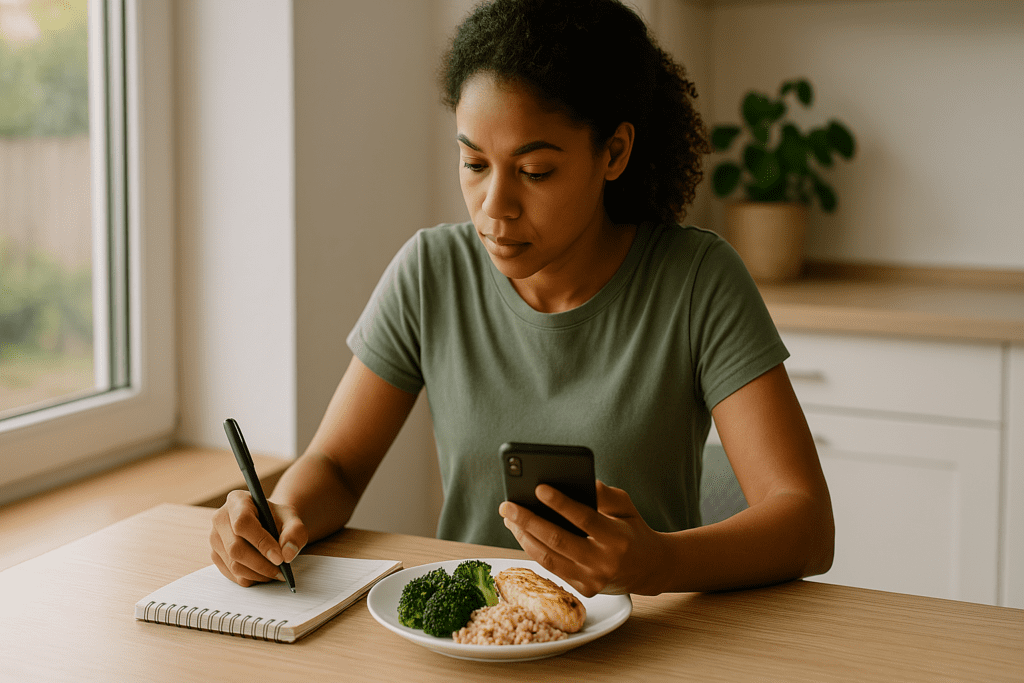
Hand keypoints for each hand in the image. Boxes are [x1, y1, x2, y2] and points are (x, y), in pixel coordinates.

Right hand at [210, 489, 308, 586]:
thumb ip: (295, 532)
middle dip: (261, 564)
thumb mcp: (292, 519)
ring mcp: (214, 538)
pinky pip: (231, 574)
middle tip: (282, 571)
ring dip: (258, 574)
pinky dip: (251, 578)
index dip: (261, 542)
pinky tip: (264, 573)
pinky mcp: (215, 555)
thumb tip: (286, 555)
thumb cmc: (277, 519)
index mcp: (237, 500)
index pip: (243, 523)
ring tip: (276, 572)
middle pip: (235, 548)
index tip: (279, 558)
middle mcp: (220, 518)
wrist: (268, 524)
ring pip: (233, 564)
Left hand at [498, 481, 665, 596]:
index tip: (538, 488)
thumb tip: (580, 482)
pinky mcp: (584, 590)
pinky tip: (521, 533)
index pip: (585, 519)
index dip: (560, 503)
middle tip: (508, 505)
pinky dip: (533, 549)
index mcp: (618, 538)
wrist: (650, 569)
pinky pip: (551, 568)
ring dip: (524, 536)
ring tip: (509, 518)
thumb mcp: (627, 507)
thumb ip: (606, 494)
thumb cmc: (633, 530)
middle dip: (529, 521)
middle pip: (559, 540)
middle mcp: (604, 562)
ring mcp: (592, 579)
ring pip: (549, 558)